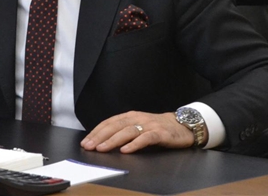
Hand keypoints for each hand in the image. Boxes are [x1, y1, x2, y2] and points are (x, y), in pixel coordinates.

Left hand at [80, 111, 196, 152]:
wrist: (182, 125)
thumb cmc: (157, 128)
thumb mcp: (138, 126)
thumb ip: (124, 130)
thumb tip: (103, 141)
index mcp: (130, 116)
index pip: (109, 122)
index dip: (96, 132)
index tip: (85, 141)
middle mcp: (138, 118)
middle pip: (115, 126)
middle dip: (100, 136)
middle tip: (88, 146)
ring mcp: (149, 125)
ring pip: (127, 131)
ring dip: (113, 140)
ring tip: (102, 148)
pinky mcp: (160, 133)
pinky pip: (145, 138)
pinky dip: (135, 144)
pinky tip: (126, 150)